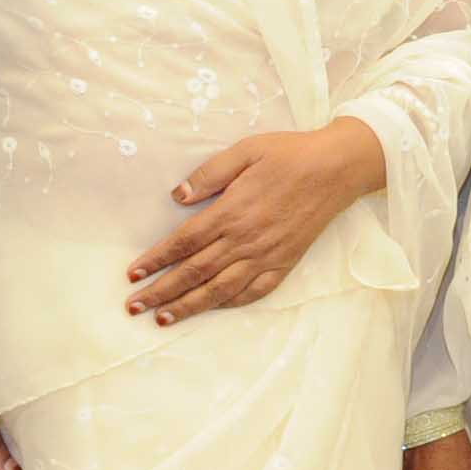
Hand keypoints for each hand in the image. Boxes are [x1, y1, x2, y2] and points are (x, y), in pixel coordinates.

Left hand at [130, 121, 387, 323]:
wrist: (337, 168)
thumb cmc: (289, 154)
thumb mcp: (245, 150)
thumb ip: (209, 174)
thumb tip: (177, 196)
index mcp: (232, 211)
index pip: (184, 242)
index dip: (156, 259)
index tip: (133, 274)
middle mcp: (246, 240)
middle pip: (195, 272)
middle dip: (161, 291)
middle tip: (134, 306)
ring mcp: (266, 256)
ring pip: (220, 288)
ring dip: (189, 306)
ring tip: (163, 319)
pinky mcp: (285, 263)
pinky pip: (254, 291)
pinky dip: (230, 303)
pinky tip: (213, 308)